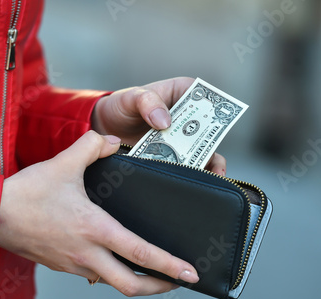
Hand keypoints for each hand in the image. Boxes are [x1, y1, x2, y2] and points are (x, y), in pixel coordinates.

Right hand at [0, 131, 199, 295]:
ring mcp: (75, 264)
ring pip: (114, 283)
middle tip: (178, 282)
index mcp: (94, 229)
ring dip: (137, 281)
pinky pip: (95, 275)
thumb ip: (92, 146)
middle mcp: (87, 253)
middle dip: (160, 287)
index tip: (190, 274)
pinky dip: (113, 272)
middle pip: (131, 286)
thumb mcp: (63, 163)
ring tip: (153, 272)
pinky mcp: (64, 265)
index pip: (140, 254)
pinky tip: (116, 259)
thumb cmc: (26, 194)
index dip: (169, 266)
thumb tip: (112, 141)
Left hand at [92, 77, 226, 175]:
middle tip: (213, 156)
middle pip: (209, 129)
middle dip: (213, 143)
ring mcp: (182, 138)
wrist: (106, 128)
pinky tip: (195, 183)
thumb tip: (165, 120)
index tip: (214, 124)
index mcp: (182, 93)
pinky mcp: (175, 155)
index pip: (205, 98)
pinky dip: (192, 174)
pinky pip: (189, 165)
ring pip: (203, 150)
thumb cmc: (121, 106)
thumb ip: (147, 102)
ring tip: (210, 176)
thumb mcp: (131, 97)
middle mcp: (187, 116)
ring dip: (207, 163)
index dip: (213, 110)